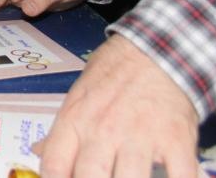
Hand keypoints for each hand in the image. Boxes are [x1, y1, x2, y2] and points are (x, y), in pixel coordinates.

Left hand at [35, 34, 199, 177]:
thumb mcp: (78, 94)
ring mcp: (140, 137)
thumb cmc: (113, 72)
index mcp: (76, 120)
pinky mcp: (176, 142)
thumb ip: (62, 128)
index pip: (54, 165)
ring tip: (126, 177)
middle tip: (100, 177)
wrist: (156, 50)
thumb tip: (39, 151)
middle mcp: (104, 131)